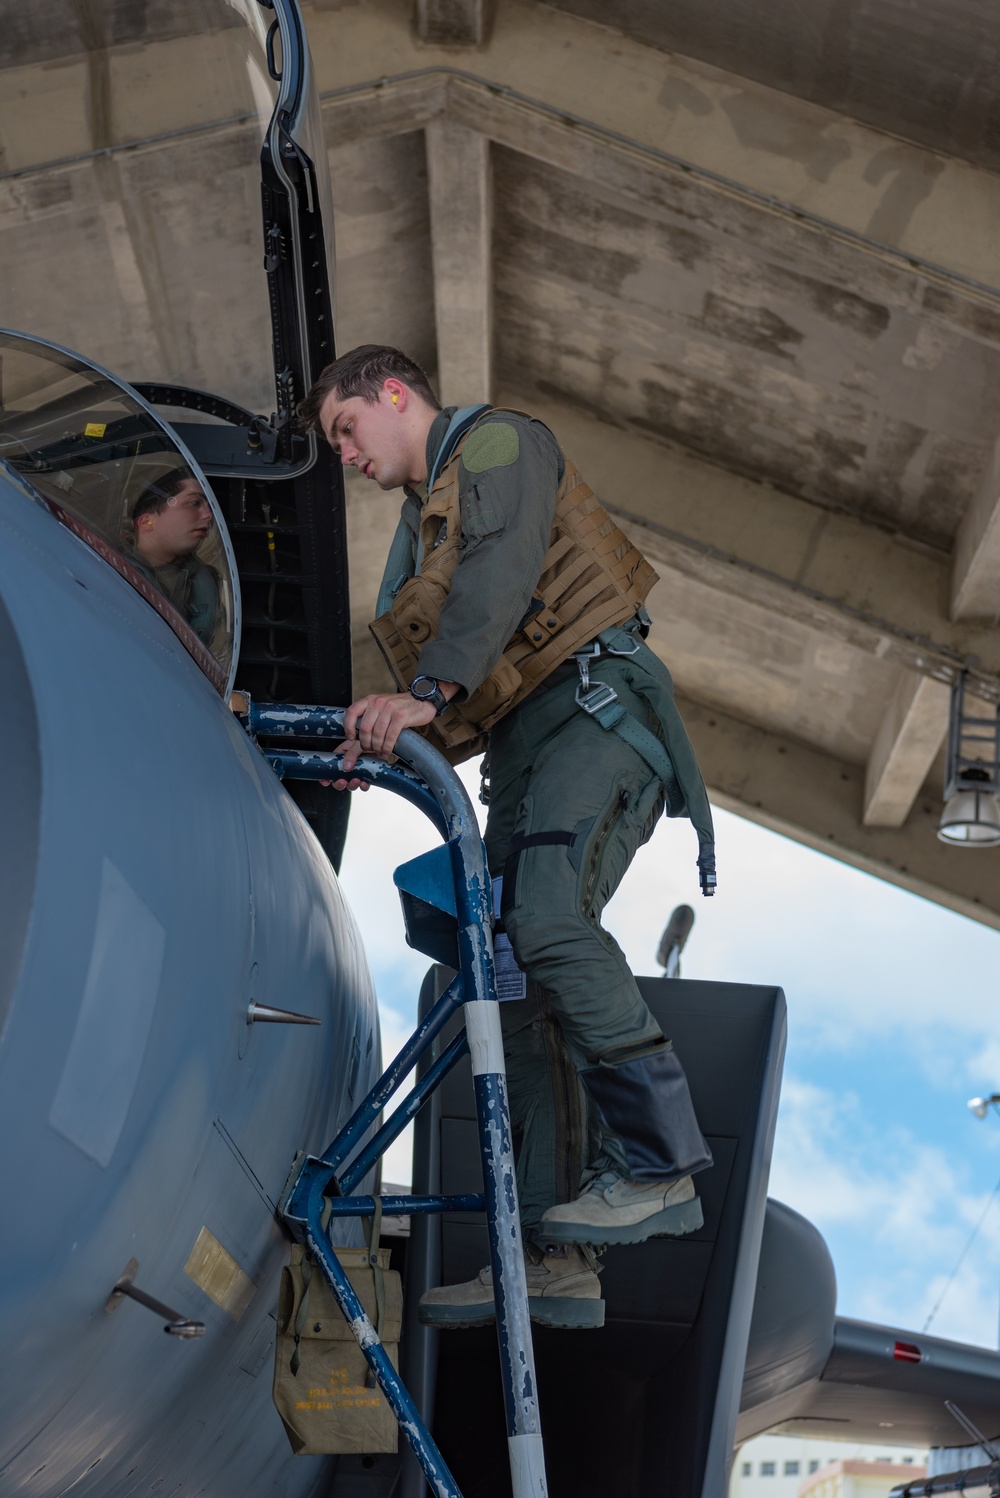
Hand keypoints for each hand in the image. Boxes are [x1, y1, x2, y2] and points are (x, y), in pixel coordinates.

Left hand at [325, 691, 439, 790]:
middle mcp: (378, 702)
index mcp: (370, 700)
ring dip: (377, 747)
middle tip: (369, 750)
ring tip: (380, 752)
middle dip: (366, 743)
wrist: (422, 701)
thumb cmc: (400, 708)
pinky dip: (387, 747)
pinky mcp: (401, 715)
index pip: (352, 712)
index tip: (352, 738)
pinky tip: (387, 752)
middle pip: (365, 728)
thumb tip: (350, 745)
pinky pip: (390, 736)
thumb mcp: (382, 711)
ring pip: (377, 734)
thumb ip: (368, 723)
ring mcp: (390, 708)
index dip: (348, 727)